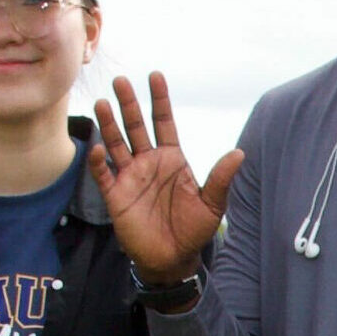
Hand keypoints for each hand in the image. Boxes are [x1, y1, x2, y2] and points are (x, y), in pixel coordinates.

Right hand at [90, 72, 244, 286]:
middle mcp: (149, 163)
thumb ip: (221, 178)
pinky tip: (97, 147)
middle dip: (129, 104)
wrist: (173, 259)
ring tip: (102, 103)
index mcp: (172, 159)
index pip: (164, 122)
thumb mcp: (212, 204)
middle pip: (137, 126)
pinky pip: (103, 174)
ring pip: (117, 144)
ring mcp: (131, 177)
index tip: (154, 76)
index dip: (159, 100)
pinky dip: (98, 161)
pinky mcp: (116, 196)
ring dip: (109, 124)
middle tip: (121, 80)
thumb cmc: (194, 231)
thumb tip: (240, 153)